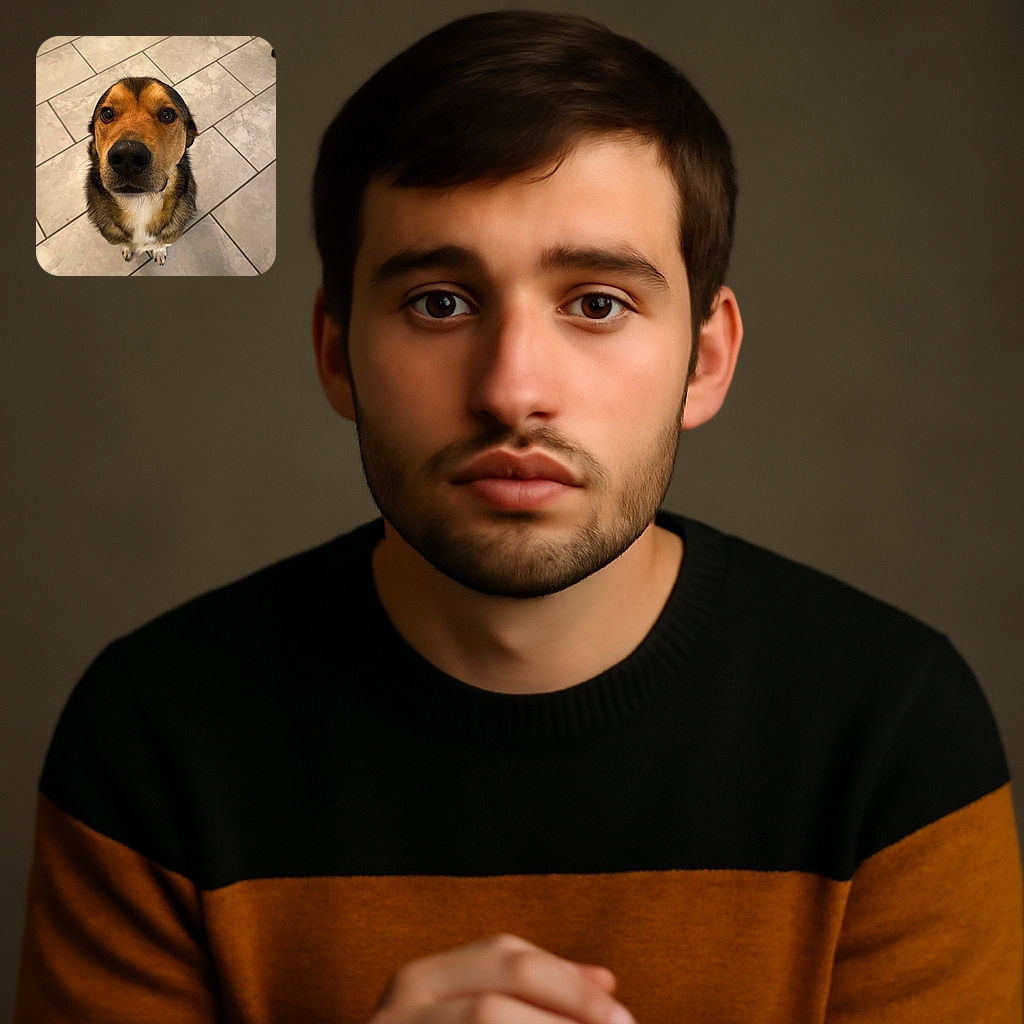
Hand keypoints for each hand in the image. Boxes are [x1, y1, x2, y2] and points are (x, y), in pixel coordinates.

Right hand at [369, 934, 635, 1023]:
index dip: (569, 983)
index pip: (507, 956)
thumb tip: (608, 984)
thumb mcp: (475, 1014)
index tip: (624, 1013)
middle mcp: (399, 1004)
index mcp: (422, 977)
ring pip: (486, 1022)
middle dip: (567, 1012)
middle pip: (496, 995)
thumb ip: (532, 998)